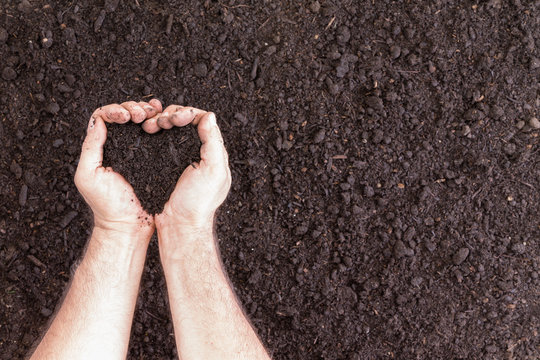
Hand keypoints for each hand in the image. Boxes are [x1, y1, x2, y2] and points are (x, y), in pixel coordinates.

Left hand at [74, 100, 161, 239]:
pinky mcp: (157, 157)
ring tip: (153, 115)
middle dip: (134, 107)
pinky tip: (164, 118)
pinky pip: (159, 133)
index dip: (116, 110)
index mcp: (103, 147)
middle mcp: (121, 145)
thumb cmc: (108, 205)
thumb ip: (90, 148)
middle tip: (140, 115)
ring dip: (148, 112)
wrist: (130, 225)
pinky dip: (162, 121)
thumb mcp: (88, 176)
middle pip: (126, 113)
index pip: (106, 116)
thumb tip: (99, 121)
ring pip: (144, 120)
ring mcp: (141, 150)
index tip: (125, 117)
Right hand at [152, 107, 230, 229]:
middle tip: (159, 123)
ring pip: (170, 128)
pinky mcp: (164, 163)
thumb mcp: (213, 171)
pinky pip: (159, 140)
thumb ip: (214, 142)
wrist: (179, 225)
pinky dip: (152, 131)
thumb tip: (209, 115)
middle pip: (184, 121)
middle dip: (170, 115)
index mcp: (212, 152)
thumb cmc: (198, 202)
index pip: (202, 120)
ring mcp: (180, 157)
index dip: (187, 114)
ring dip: (159, 121)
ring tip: (149, 126)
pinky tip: (145, 132)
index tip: (174, 118)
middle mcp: (197, 151)